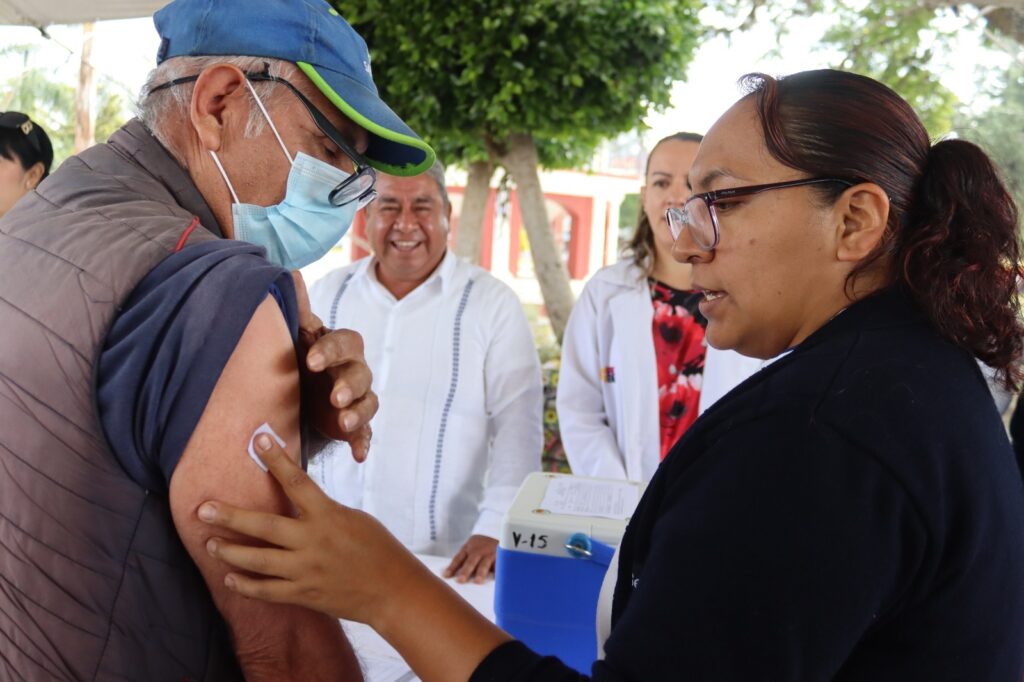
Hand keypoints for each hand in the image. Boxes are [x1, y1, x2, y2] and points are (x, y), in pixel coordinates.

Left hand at [198, 433, 428, 627]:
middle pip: (264, 526)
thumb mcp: (354, 519)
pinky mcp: (304, 594)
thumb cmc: (378, 548)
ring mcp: (306, 570)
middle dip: (230, 516)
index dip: (276, 459)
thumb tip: (296, 504)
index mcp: (328, 516)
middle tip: (203, 509)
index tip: (258, 440)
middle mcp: (312, 542)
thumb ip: (322, 511)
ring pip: (258, 561)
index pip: (297, 482)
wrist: (393, 591)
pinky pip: (267, 591)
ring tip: (209, 543)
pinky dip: (246, 586)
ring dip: (230, 552)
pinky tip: (230, 579)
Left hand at [293, 271, 377, 460]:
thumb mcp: (299, 336)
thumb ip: (297, 311)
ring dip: (359, 414)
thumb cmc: (304, 359)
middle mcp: (353, 371)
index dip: (330, 351)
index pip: (345, 342)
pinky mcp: (355, 425)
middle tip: (336, 397)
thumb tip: (292, 273)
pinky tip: (359, 456)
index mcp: (339, 348)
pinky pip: (366, 434)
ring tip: (345, 424)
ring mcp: (356, 400)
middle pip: (361, 373)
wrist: (305, 393)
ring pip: (368, 403)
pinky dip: (363, 443)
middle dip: (350, 385)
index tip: (310, 361)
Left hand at [443, 535, 498, 583]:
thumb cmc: (480, 546)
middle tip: (461, 580)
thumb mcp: (470, 548)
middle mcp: (478, 550)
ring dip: (481, 572)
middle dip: (466, 571)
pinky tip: (495, 580)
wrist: (496, 533)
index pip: (458, 558)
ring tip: (477, 581)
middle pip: (471, 561)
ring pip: (484, 563)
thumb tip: (449, 575)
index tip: (446, 576)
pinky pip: (498, 565)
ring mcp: (489, 553)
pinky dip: (497, 572)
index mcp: (468, 548)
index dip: (452, 567)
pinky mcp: (500, 556)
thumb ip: (463, 560)